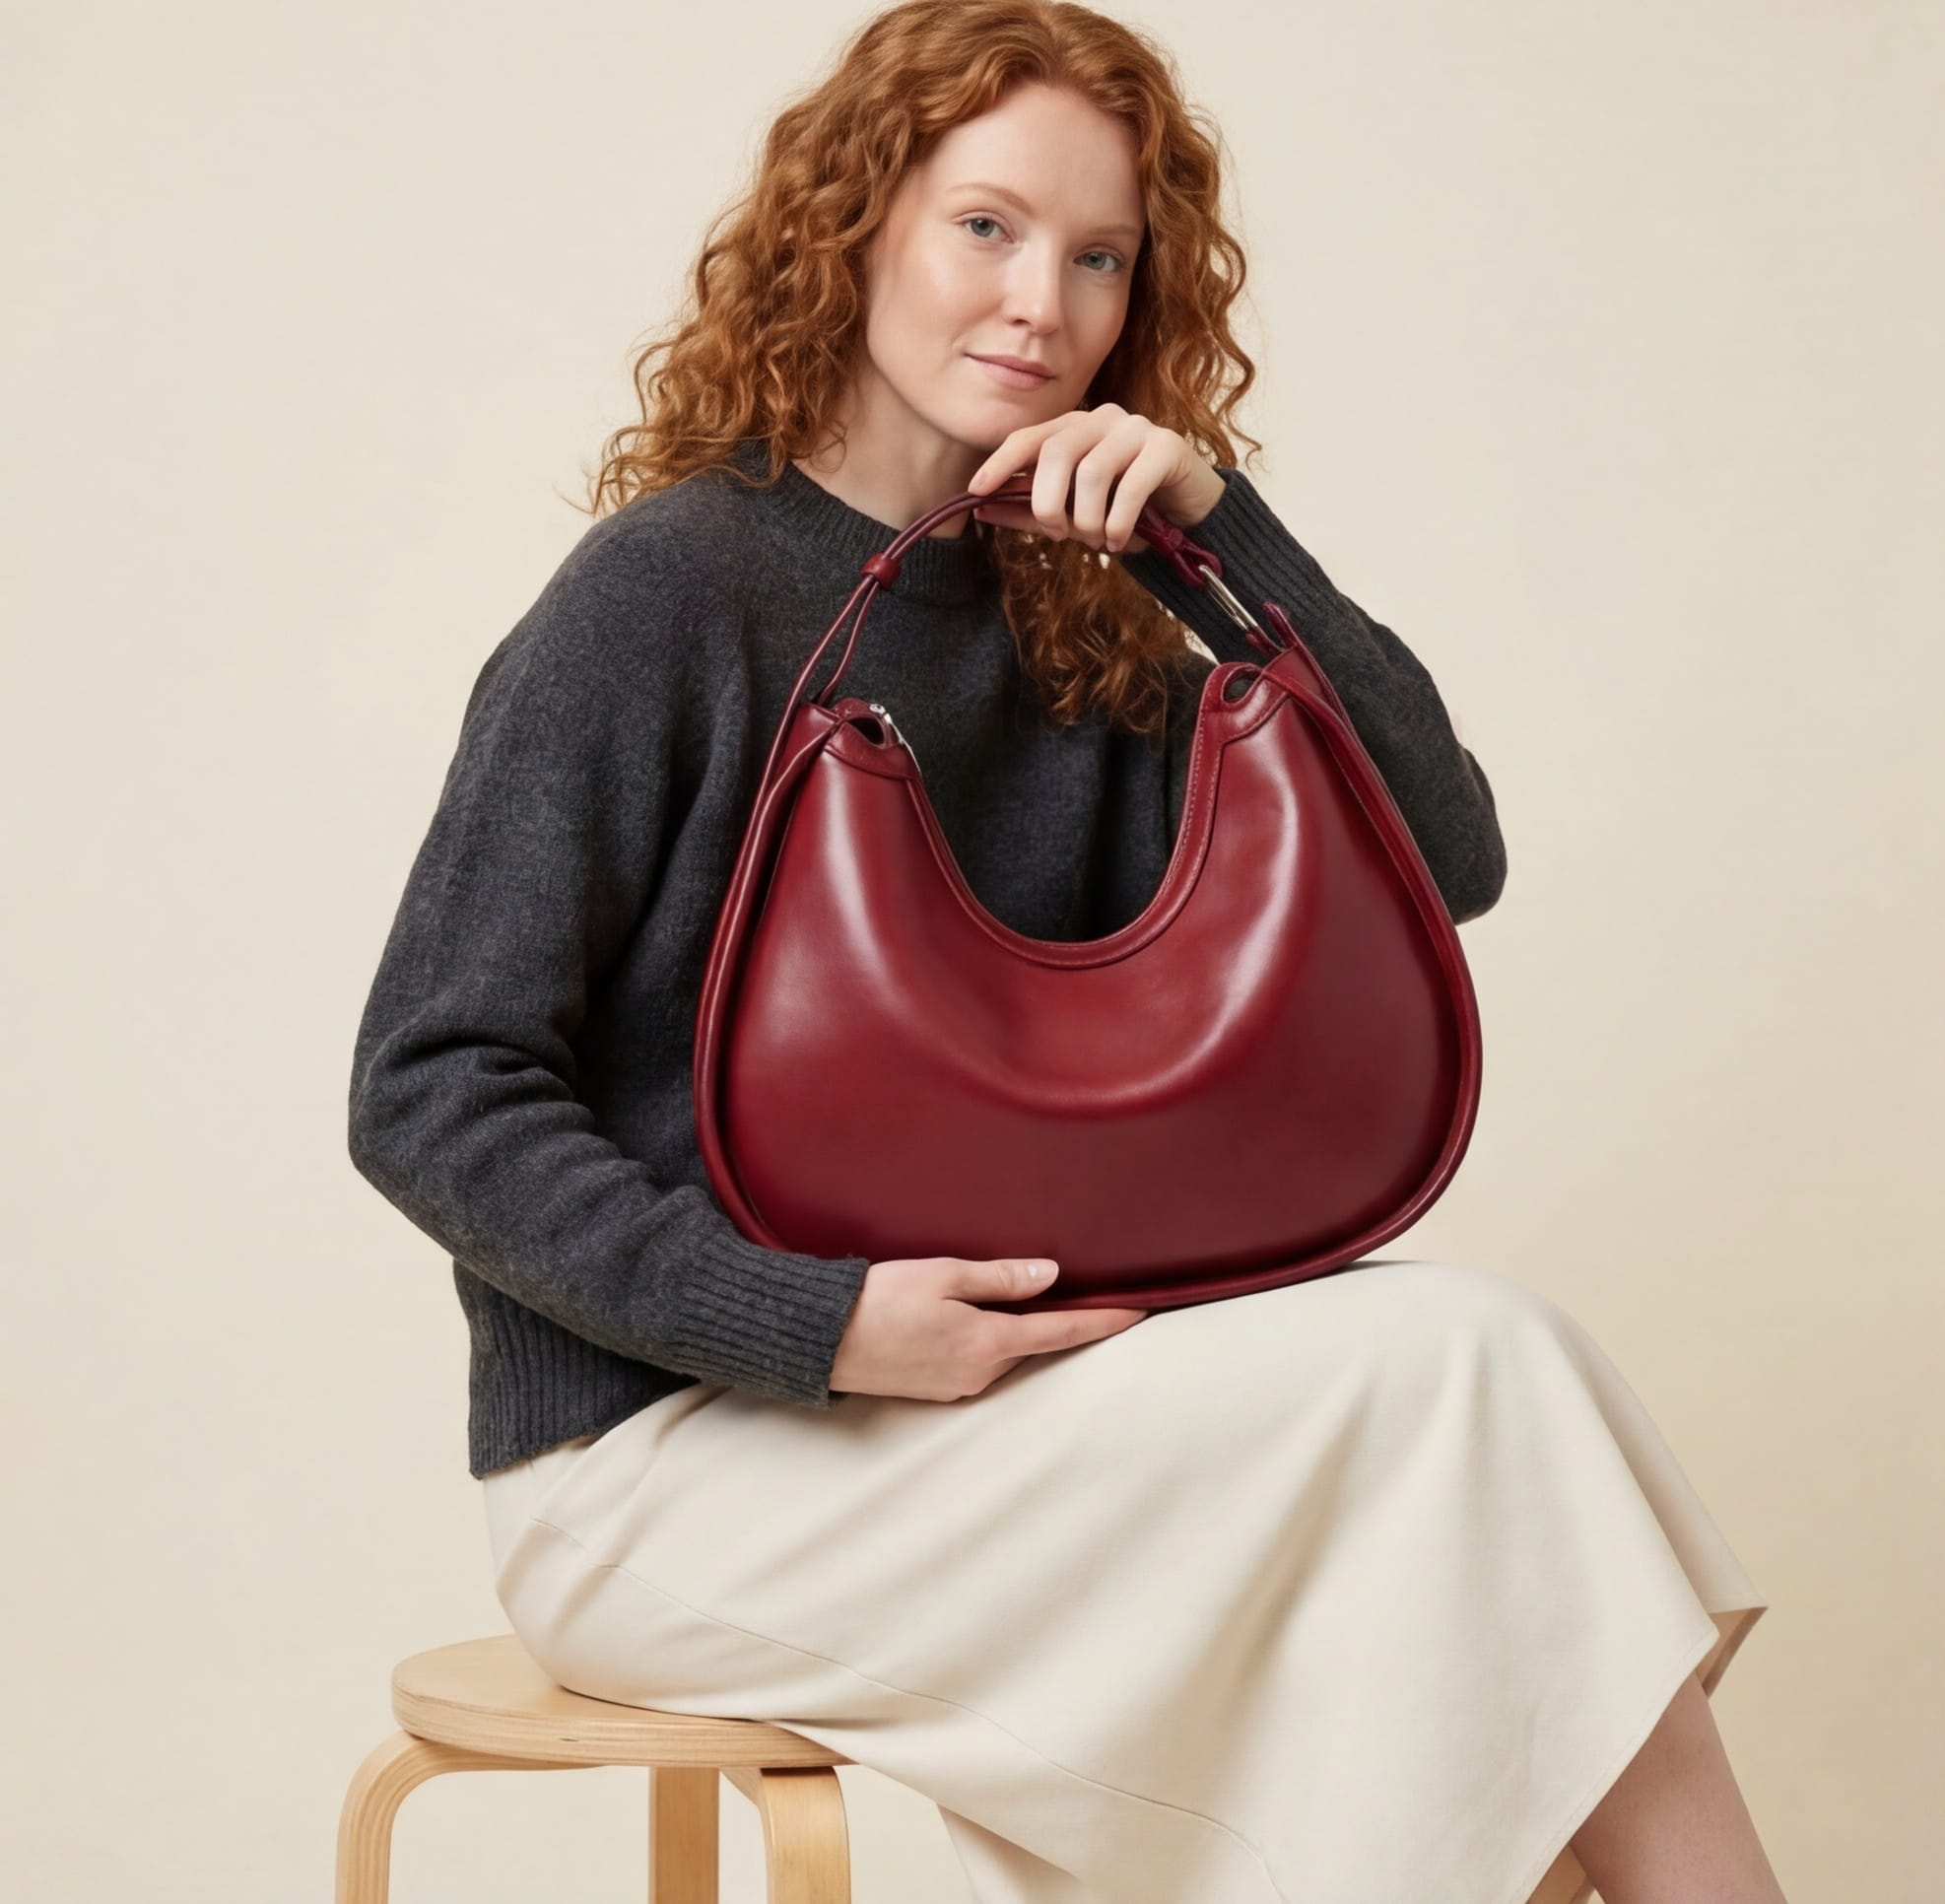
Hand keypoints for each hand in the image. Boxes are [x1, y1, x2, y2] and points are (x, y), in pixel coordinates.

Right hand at [828, 1255, 1148, 1401]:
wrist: (822, 1340)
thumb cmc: (879, 1299)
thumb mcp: (942, 1274)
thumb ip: (999, 1278)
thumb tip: (1049, 1277)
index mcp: (986, 1342)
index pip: (1059, 1332)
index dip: (1101, 1323)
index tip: (1137, 1314)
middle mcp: (978, 1374)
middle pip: (1032, 1345)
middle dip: (1055, 1324)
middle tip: (1084, 1294)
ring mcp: (957, 1387)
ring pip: (1004, 1355)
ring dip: (1016, 1331)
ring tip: (1016, 1302)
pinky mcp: (937, 1390)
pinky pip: (978, 1364)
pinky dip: (987, 1343)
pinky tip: (972, 1321)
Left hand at [964, 405, 1225, 558]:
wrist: (1190, 517)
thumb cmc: (1127, 513)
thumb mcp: (1073, 515)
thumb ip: (1029, 511)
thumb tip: (980, 509)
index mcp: (1076, 429)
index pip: (1029, 438)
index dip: (1000, 463)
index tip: (976, 491)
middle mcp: (1103, 419)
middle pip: (1057, 452)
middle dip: (1048, 502)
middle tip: (1058, 534)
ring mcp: (1137, 428)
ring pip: (1092, 471)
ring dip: (1088, 519)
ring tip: (1098, 540)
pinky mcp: (1167, 446)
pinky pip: (1131, 485)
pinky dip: (1118, 522)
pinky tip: (1118, 542)